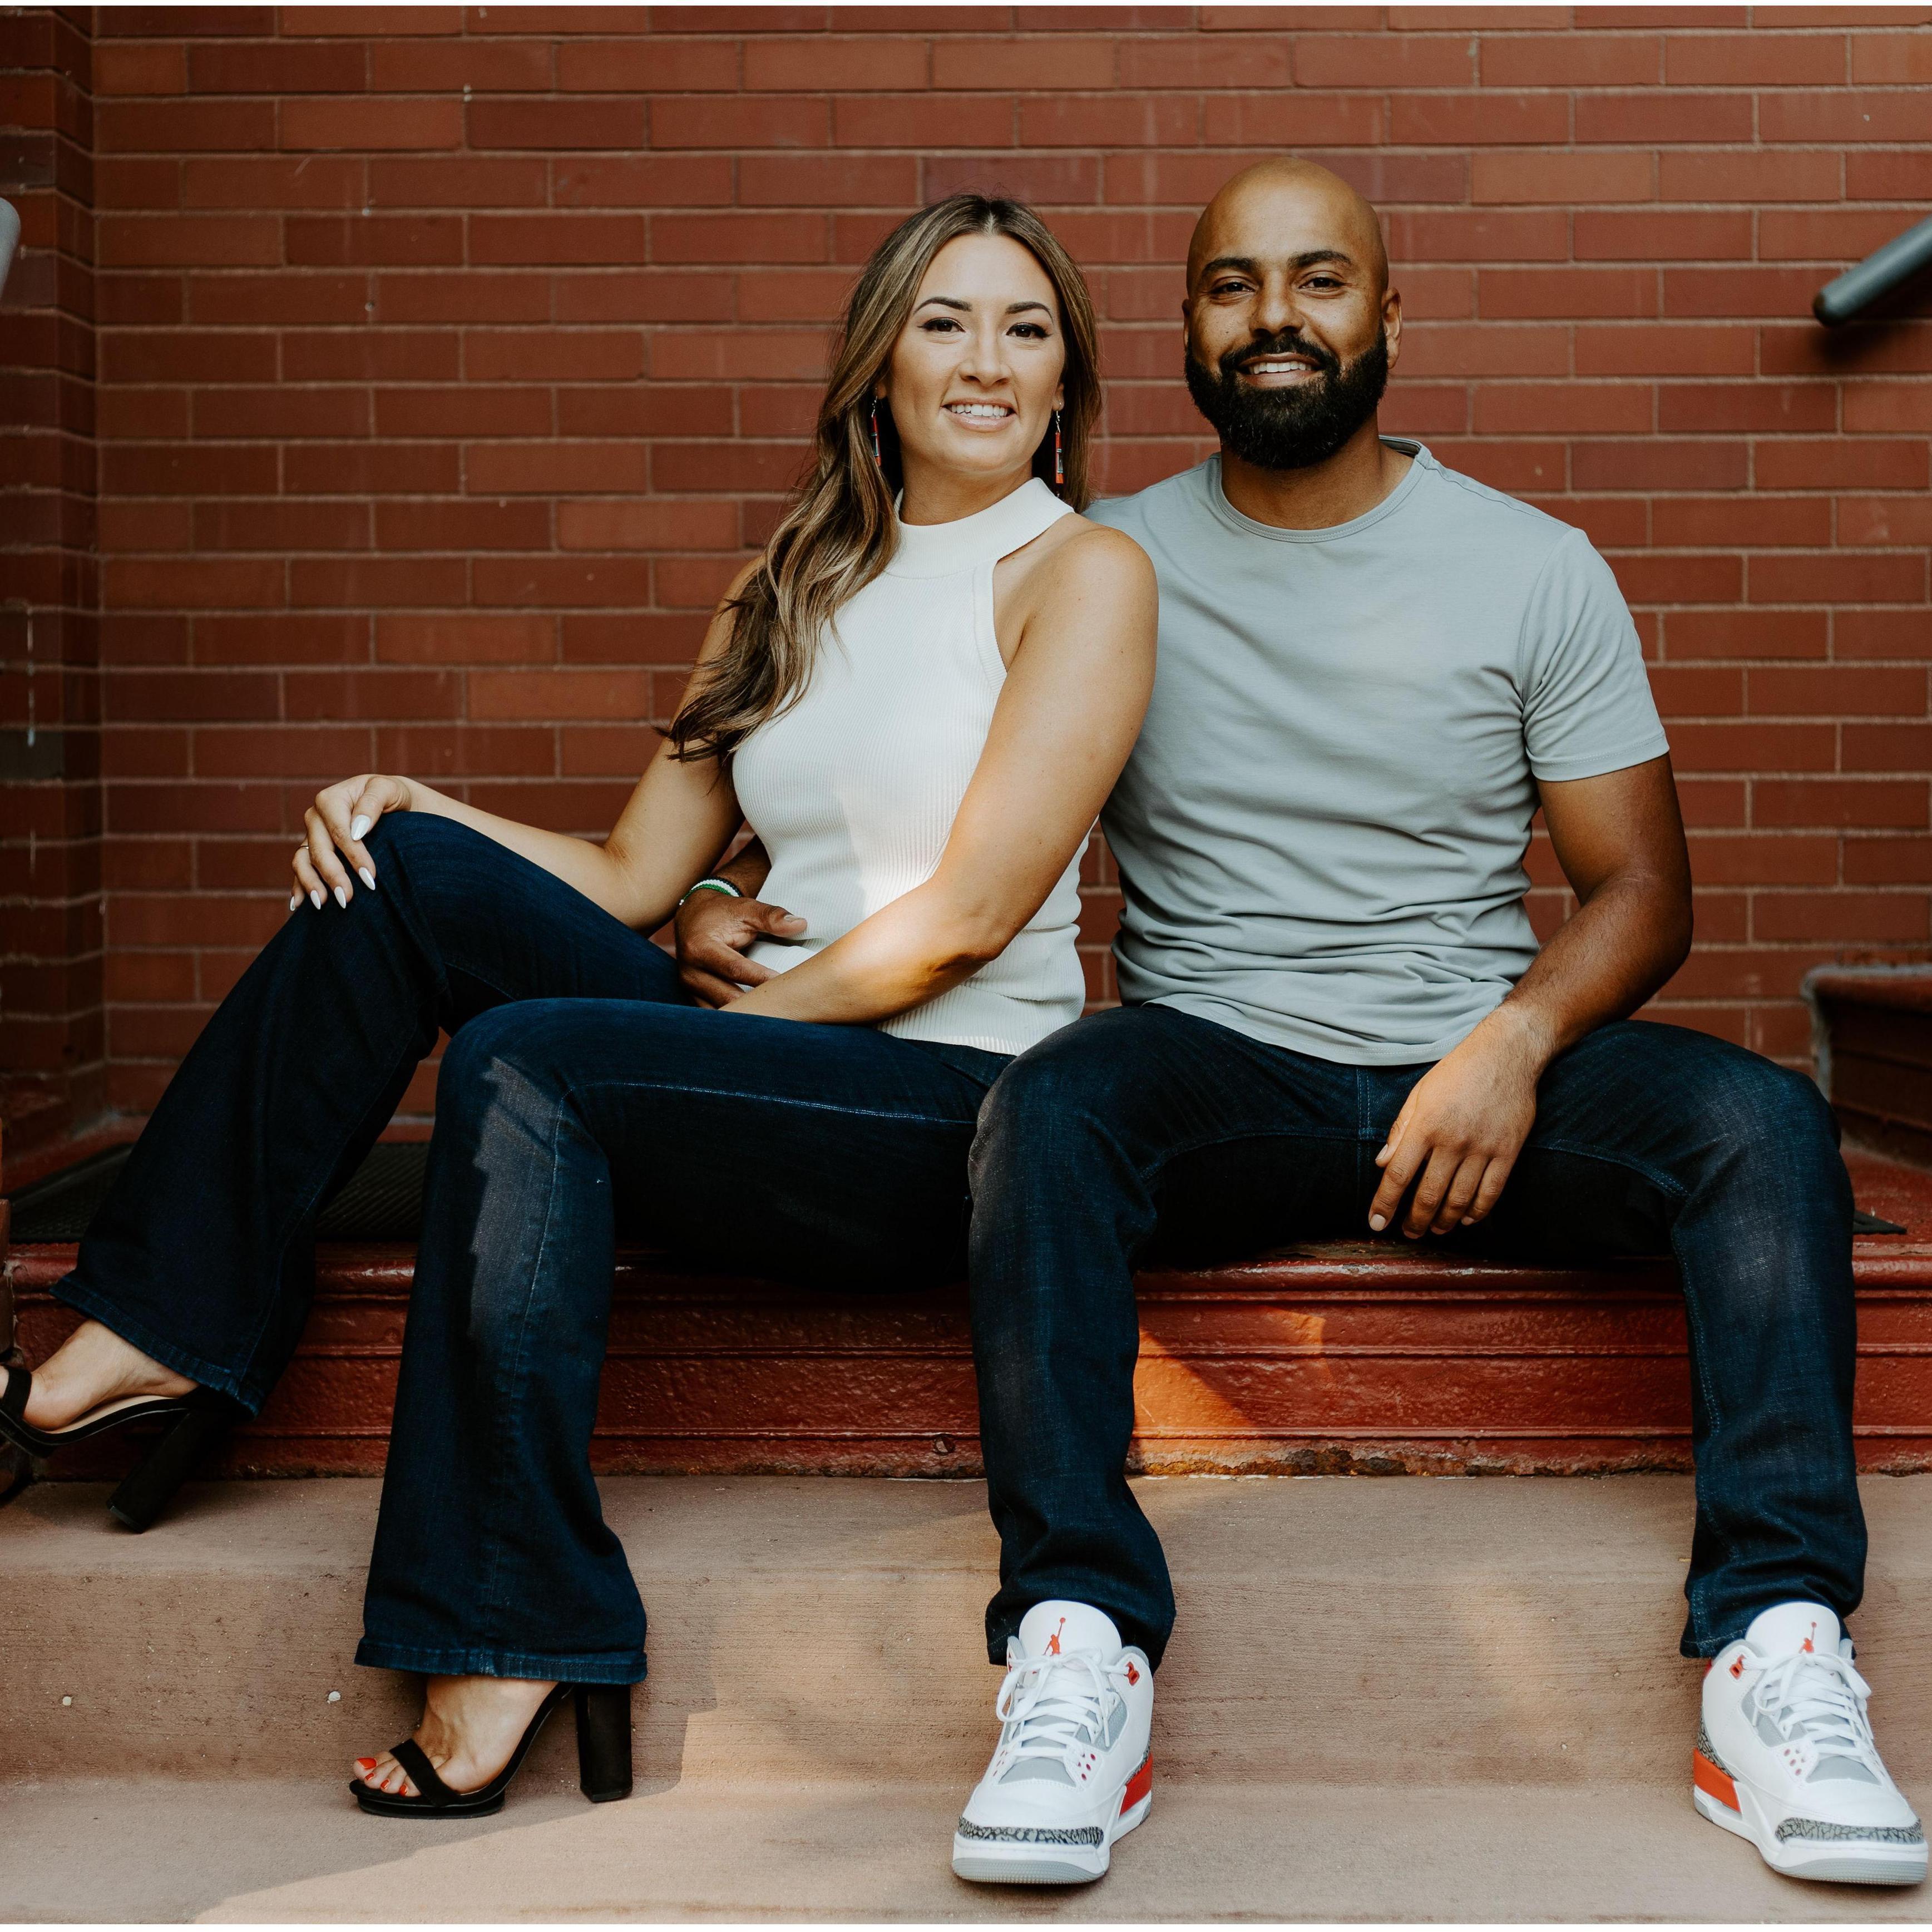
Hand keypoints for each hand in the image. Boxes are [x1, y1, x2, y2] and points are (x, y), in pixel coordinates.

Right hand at [291, 773, 412, 911]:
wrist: (392, 804)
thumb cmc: (392, 796)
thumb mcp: (388, 790)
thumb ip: (372, 803)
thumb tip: (357, 830)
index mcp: (330, 800)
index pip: (339, 832)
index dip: (354, 856)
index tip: (370, 878)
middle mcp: (315, 818)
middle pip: (319, 850)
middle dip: (333, 876)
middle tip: (347, 899)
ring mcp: (311, 836)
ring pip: (303, 861)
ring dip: (311, 884)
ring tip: (323, 905)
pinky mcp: (311, 851)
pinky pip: (300, 870)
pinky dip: (299, 887)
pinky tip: (300, 905)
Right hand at [674, 890, 805, 1006]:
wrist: (693, 917)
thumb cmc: (722, 913)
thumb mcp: (746, 909)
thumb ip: (772, 917)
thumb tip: (800, 924)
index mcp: (700, 947)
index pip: (735, 969)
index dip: (760, 978)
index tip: (784, 984)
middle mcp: (690, 971)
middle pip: (727, 996)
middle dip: (756, 1004)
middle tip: (784, 1007)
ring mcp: (688, 987)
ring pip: (720, 1011)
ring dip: (746, 1015)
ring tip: (773, 1016)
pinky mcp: (693, 996)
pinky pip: (714, 1013)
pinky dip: (736, 1017)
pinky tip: (757, 1018)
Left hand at [1368, 1006, 1551, 1238]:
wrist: (1506, 1054)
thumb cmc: (1457, 1072)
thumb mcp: (1419, 1094)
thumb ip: (1400, 1130)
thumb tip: (1381, 1164)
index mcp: (1425, 1125)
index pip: (1398, 1174)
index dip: (1385, 1203)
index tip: (1376, 1224)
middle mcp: (1452, 1141)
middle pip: (1429, 1195)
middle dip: (1414, 1221)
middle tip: (1408, 1233)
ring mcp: (1482, 1148)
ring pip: (1459, 1200)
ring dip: (1444, 1222)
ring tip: (1435, 1230)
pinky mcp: (1508, 1152)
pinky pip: (1491, 1192)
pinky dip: (1477, 1212)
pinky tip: (1465, 1219)